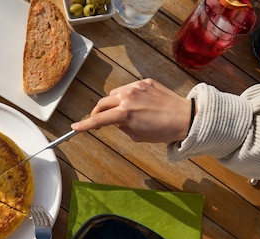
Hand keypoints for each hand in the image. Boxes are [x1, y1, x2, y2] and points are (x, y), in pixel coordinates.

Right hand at [71, 78, 193, 142]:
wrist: (184, 117)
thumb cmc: (162, 131)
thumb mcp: (137, 136)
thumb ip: (121, 126)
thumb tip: (114, 120)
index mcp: (125, 113)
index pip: (98, 120)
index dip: (85, 125)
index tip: (75, 127)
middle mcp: (128, 97)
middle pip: (102, 103)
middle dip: (97, 113)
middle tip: (98, 121)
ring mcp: (136, 87)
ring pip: (114, 94)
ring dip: (113, 103)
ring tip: (124, 113)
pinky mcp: (145, 82)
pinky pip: (128, 88)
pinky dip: (127, 97)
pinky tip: (139, 105)